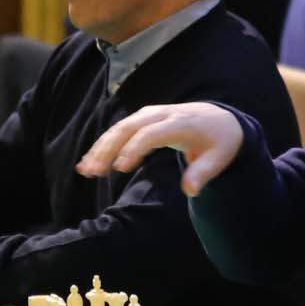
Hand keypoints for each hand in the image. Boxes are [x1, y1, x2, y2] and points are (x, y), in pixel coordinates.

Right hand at [77, 102, 246, 194]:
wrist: (219, 119)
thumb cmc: (219, 142)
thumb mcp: (218, 158)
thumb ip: (203, 174)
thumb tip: (190, 191)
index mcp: (179, 123)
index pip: (150, 134)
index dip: (133, 150)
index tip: (120, 169)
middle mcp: (160, 115)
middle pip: (128, 128)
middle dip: (108, 148)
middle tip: (93, 172)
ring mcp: (149, 114)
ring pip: (119, 128)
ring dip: (100, 147)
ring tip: (85, 170)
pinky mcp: (142, 119)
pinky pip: (119, 129)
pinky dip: (103, 144)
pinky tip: (89, 161)